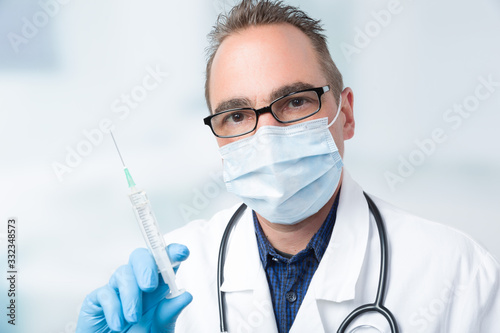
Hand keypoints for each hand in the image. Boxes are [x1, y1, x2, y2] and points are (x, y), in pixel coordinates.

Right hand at [76, 243, 191, 332]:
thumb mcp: (159, 328)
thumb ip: (169, 313)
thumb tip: (185, 295)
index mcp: (157, 285)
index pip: (165, 262)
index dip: (172, 253)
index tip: (182, 252)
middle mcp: (137, 282)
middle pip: (140, 257)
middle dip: (146, 267)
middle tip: (150, 287)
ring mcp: (117, 288)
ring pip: (123, 273)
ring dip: (130, 295)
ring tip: (133, 318)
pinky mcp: (98, 299)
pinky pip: (105, 293)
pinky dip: (113, 308)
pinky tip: (118, 323)